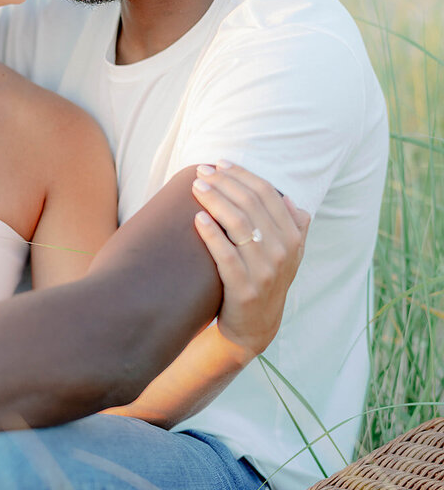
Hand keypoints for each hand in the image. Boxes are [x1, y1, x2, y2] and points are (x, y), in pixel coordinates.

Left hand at [191, 161, 309, 360]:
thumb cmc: (265, 280)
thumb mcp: (288, 255)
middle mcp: (283, 251)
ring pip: (238, 225)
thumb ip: (294, 227)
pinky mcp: (244, 289)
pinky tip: (198, 218)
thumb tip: (289, 199)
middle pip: (251, 204)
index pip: (268, 194)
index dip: (243, 175)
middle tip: (202, 172)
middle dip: (224, 182)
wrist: (254, 326)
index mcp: (293, 237)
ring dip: (215, 201)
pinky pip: (226, 255)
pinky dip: (212, 234)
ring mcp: (265, 271)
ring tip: (196, 188)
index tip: (220, 164)